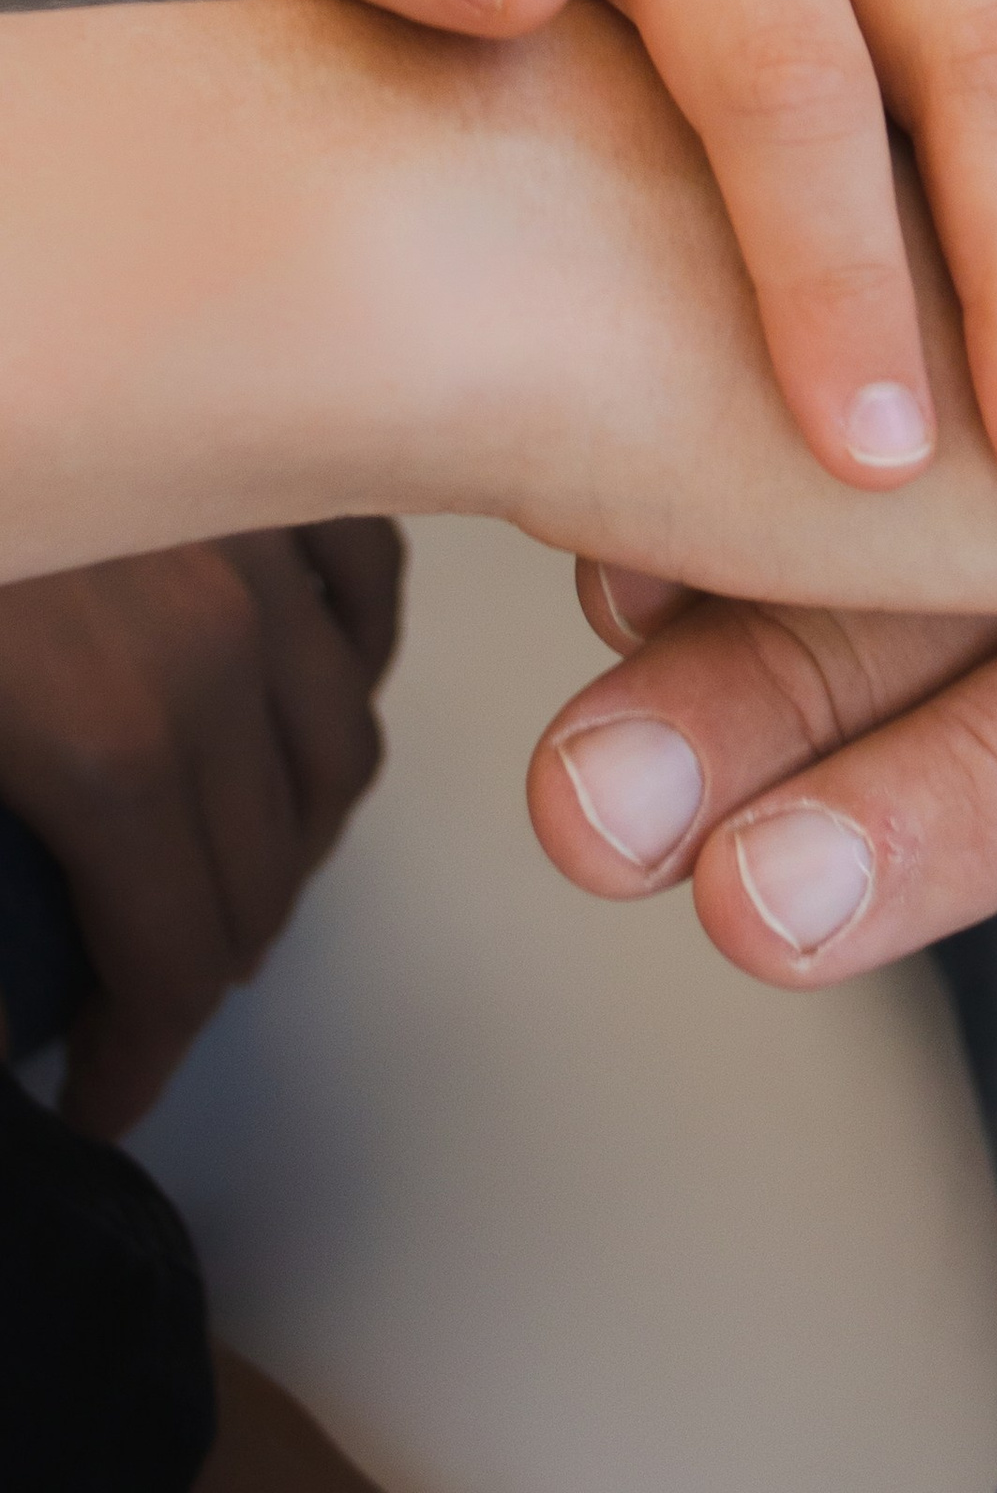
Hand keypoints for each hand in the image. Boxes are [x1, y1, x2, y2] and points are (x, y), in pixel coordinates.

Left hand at [0, 523, 401, 1134]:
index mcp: (113, 725)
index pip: (179, 952)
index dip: (135, 1052)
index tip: (96, 1090)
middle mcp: (220, 628)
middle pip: (274, 860)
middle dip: (205, 957)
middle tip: (137, 1002)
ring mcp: (263, 520)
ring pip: (340, 731)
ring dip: (287, 827)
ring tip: (211, 872)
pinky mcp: (278, 441)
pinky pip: (365, 588)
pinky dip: (342, 662)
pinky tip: (291, 691)